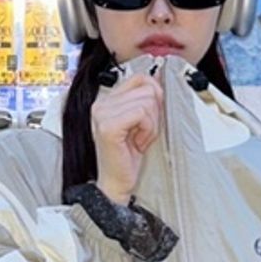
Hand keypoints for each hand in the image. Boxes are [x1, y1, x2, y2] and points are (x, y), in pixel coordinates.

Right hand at [92, 72, 163, 204]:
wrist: (116, 183)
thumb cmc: (127, 157)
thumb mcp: (139, 122)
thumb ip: (144, 100)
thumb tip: (158, 82)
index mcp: (107, 100)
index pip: (140, 78)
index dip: (154, 96)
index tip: (150, 117)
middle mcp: (101, 104)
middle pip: (146, 89)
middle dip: (153, 114)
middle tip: (142, 134)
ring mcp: (103, 114)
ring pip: (147, 102)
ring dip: (151, 124)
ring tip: (139, 139)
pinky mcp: (108, 126)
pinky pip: (141, 113)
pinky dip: (147, 130)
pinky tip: (138, 143)